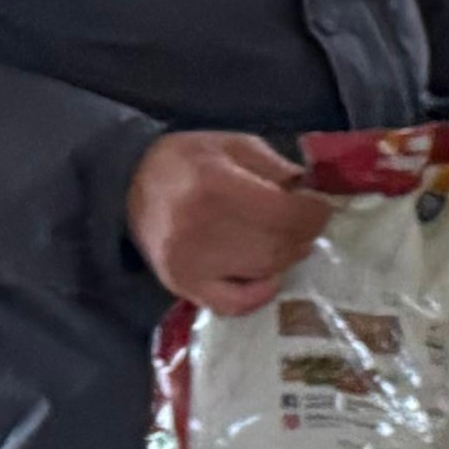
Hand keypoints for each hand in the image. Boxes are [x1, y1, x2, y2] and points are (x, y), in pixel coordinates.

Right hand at [129, 131, 338, 316]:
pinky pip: (233, 304)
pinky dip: (258, 294)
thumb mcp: (232, 145)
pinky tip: (266, 276)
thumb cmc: (185, 161)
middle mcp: (202, 228)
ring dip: (286, 258)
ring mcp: (191, 262)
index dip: (315, 212)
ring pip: (263, 271)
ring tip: (285, 240)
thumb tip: (308, 189)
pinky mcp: (182, 284)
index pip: (287, 213)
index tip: (320, 206)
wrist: (127, 183)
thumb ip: (274, 165)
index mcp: (217, 186)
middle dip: (304, 234)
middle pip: (279, 244)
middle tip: (306, 224)